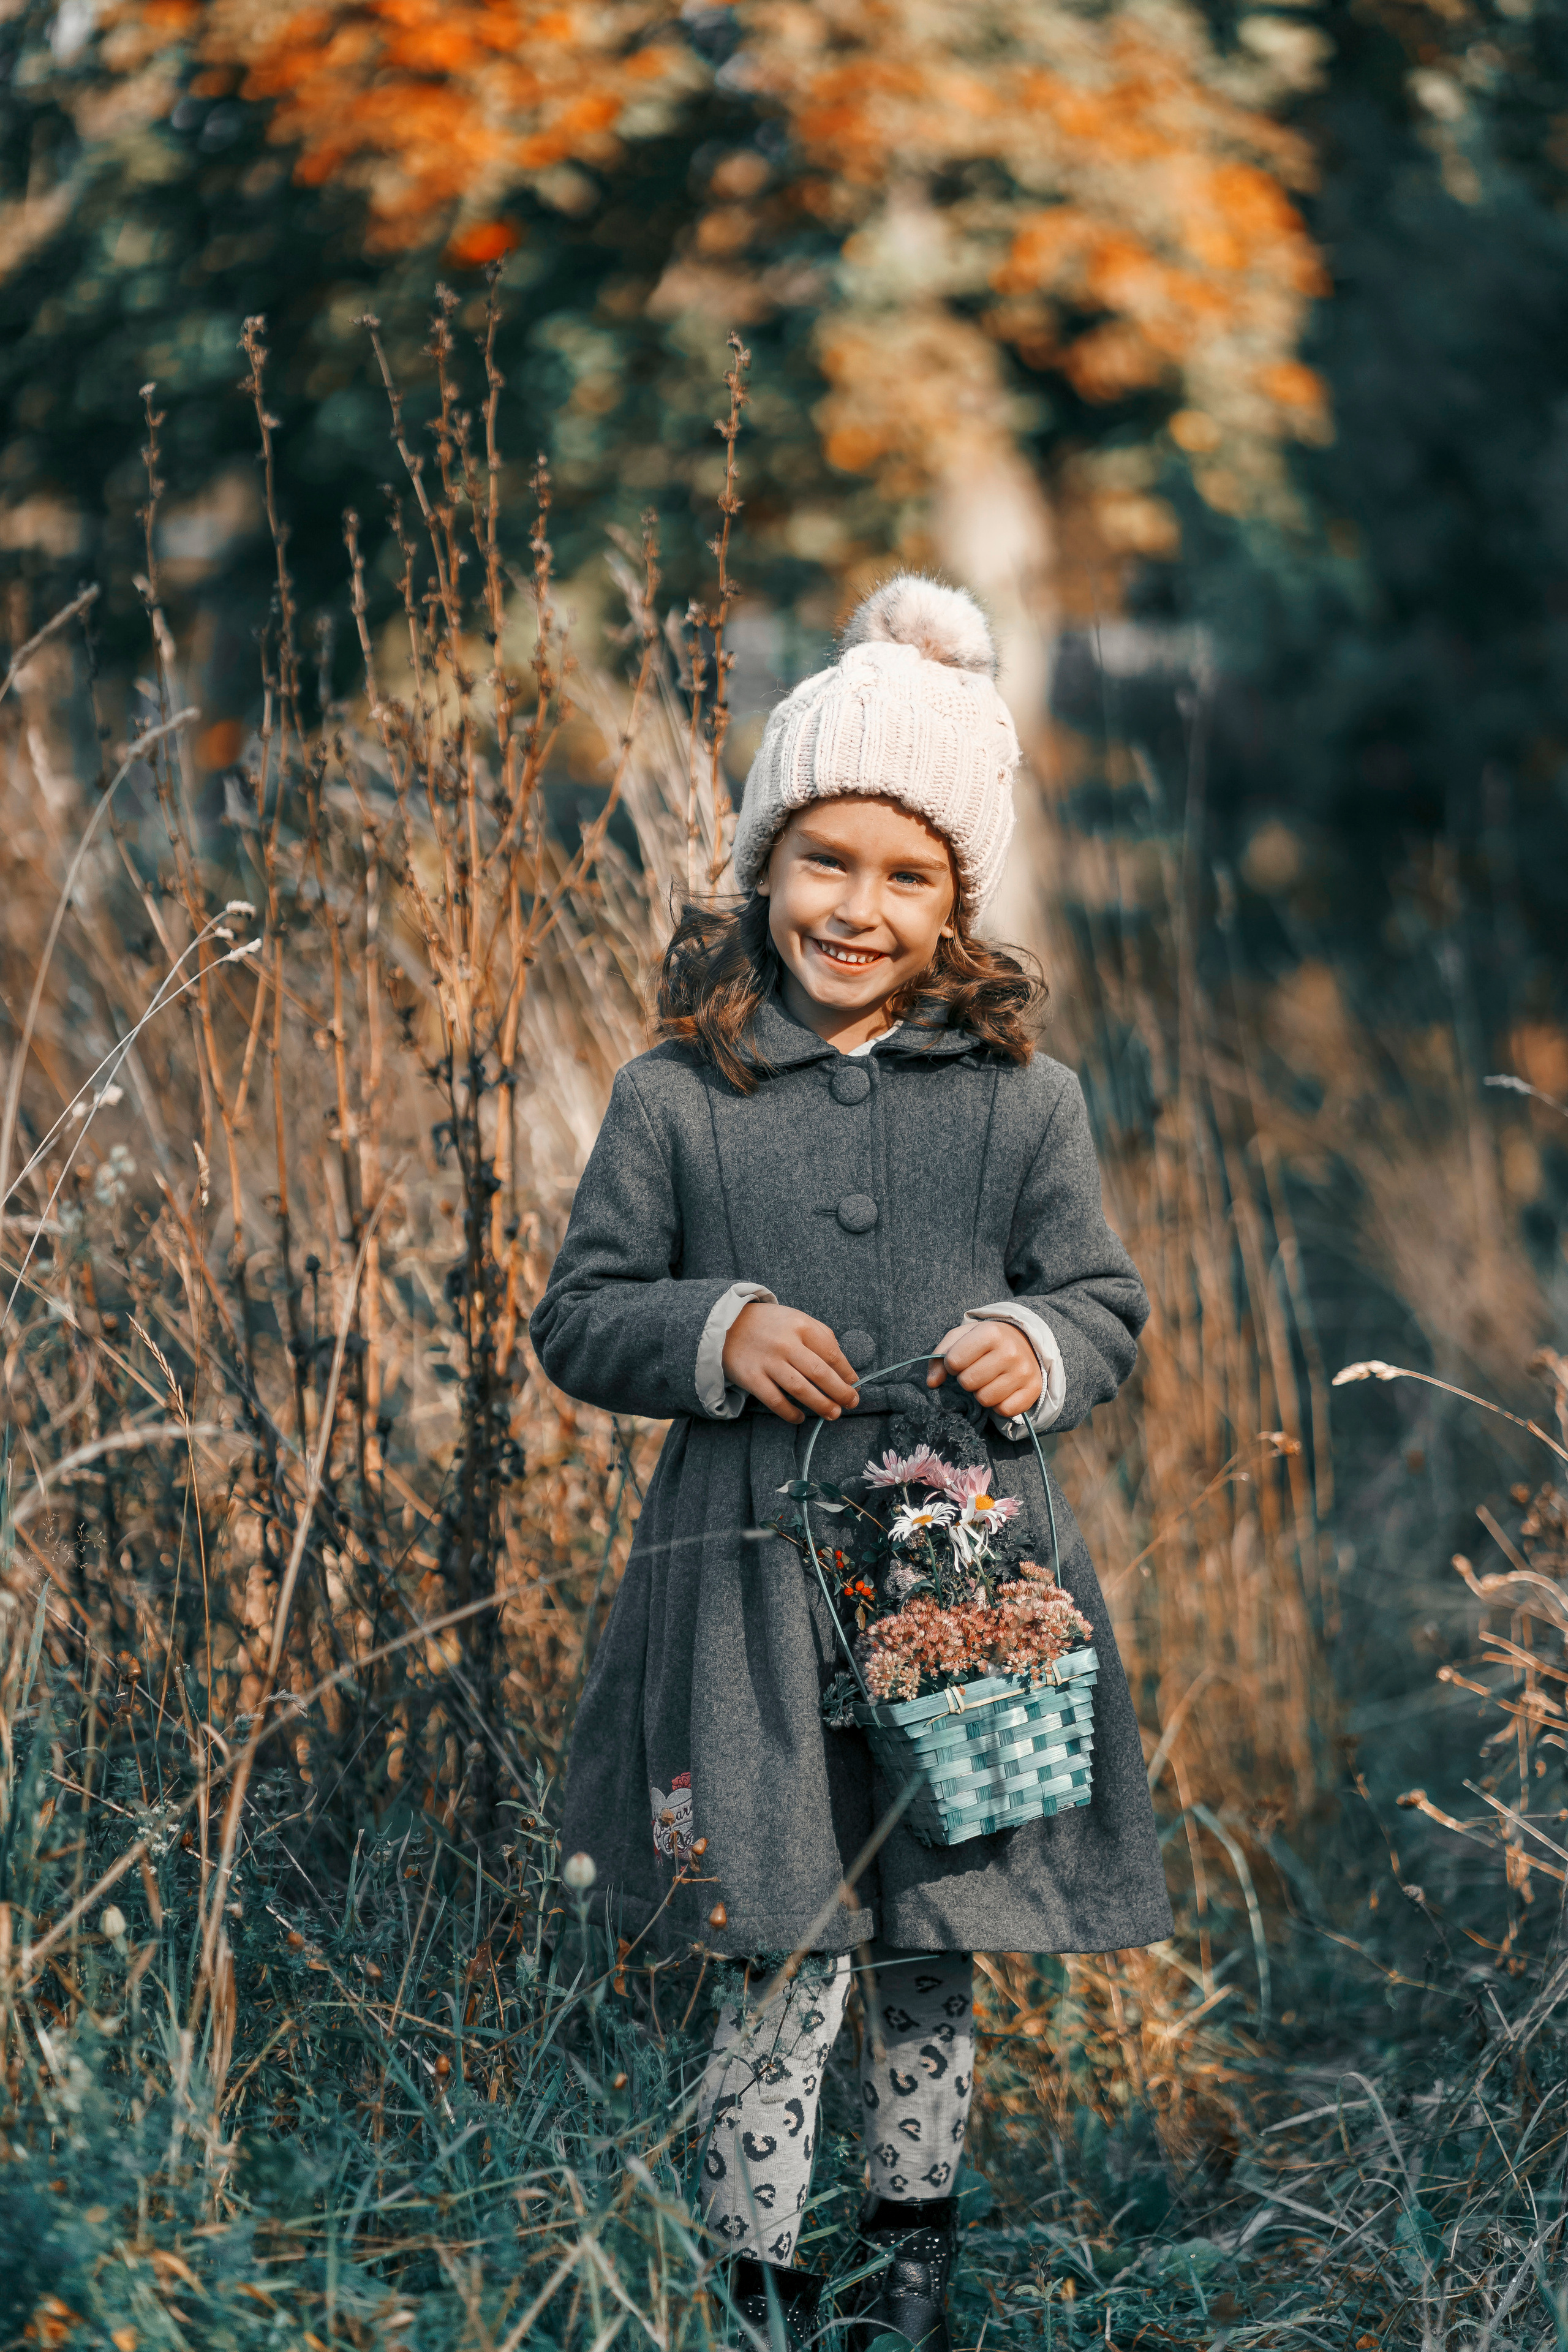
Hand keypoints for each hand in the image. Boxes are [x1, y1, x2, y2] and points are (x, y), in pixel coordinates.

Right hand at [722, 1302, 861, 1425]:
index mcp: (801, 1325)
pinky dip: (790, 1413)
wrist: (727, 1324)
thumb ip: (822, 1336)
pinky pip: (775, 1401)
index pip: (832, 1353)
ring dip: (821, 1405)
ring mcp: (768, 1361)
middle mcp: (785, 1343)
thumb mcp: (797, 1319)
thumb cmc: (771, 1325)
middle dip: (840, 1392)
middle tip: (851, 1403)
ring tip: (833, 1414)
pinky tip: (800, 1417)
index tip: (855, 1384)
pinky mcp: (752, 1377)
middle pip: (820, 1373)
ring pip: (800, 1389)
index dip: (847, 1372)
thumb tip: (843, 1367)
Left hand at [927, 1320, 1041, 1420]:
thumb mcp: (961, 1338)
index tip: (961, 1360)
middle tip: (976, 1371)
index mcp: (990, 1333)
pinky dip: (998, 1405)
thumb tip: (932, 1383)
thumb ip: (939, 1357)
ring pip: (985, 1399)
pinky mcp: (1033, 1390)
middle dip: (966, 1379)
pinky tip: (1001, 1391)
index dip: (952, 1364)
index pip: (954, 1361)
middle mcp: (1010, 1352)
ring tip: (988, 1380)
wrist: (1025, 1341)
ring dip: (981, 1393)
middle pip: (968, 1382)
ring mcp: (1023, 1372)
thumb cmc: (985, 1341)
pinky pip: (1004, 1410)